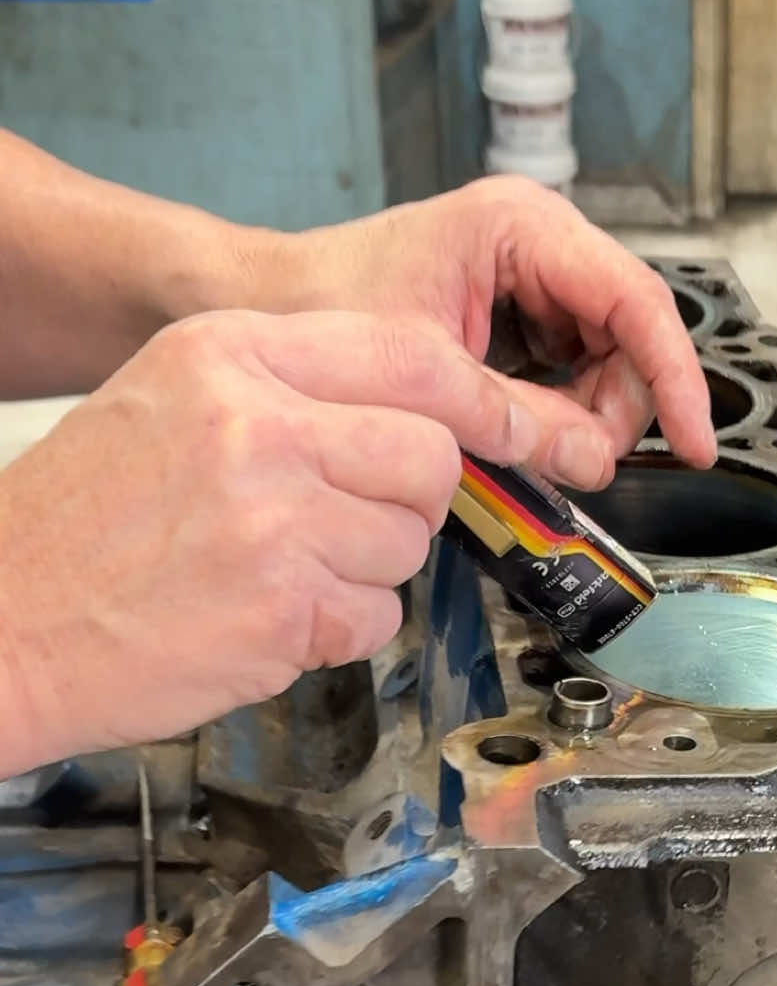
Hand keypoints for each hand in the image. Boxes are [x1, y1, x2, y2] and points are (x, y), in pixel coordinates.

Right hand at [0, 309, 555, 776]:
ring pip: (410, 542)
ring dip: (366, 570)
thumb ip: (291, 392)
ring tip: (278, 571)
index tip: (517, 430)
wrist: (2, 621)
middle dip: (407, 501)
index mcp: (232, 355)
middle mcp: (259, 424)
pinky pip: (377, 617)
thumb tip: (419, 417)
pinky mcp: (283, 608)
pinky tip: (266, 617)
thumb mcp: (172, 400)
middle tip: (341, 523)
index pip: (413, 357)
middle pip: (430, 455)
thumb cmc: (81, 523)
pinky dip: (338, 630)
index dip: (483, 402)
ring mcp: (274, 519)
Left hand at [254, 176, 716, 487]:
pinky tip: (519, 435)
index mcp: (522, 227)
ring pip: (605, 361)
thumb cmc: (320, 310)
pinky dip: (559, 415)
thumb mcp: (429, 374)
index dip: (675, 377)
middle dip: (618, 409)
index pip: (636, 301)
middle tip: (578, 464)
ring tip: (532, 450)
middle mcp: (538, 244)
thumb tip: (595, 463)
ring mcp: (531, 279)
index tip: (696, 441)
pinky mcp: (517, 316)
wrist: (261, 309)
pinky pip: (570, 372)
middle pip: (629, 336)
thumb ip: (517, 420)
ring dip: (587, 418)